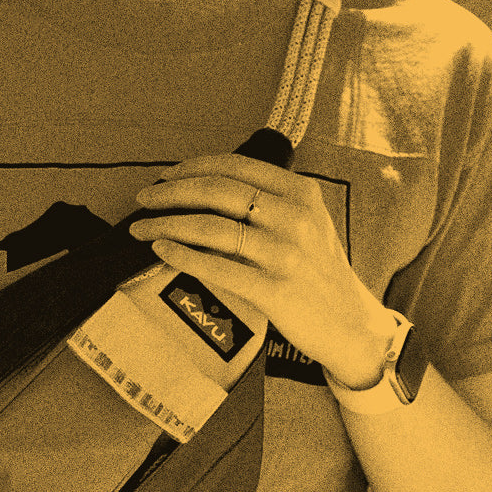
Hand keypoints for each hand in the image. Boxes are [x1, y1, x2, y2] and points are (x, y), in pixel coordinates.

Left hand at [128, 153, 397, 389]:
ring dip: (166, 225)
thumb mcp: (305, 224)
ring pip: (211, 228)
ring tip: (140, 229)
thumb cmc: (317, 274)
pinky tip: (161, 252)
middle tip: (141, 199)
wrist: (351, 325)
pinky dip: (182, 256)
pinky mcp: (274, 289)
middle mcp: (294, 216)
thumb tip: (207, 190)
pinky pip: (217, 268)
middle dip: (170, 193)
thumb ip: (268, 202)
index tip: (163, 177)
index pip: (234, 166)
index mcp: (300, 192)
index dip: (191, 168)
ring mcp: (284, 253)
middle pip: (217, 192)